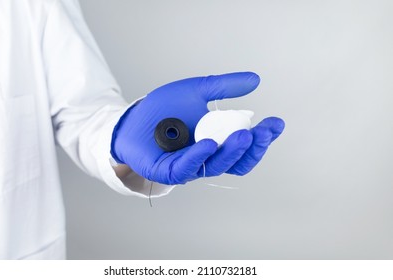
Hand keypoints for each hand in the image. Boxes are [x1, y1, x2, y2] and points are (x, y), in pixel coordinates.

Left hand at [111, 72, 284, 184]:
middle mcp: (206, 157)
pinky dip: (198, 156)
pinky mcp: (167, 170)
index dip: (263, 138)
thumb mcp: (196, 91)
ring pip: (216, 166)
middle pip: (237, 161)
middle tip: (262, 131)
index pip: (245, 146)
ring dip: (231, 152)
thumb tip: (255, 80)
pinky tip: (208, 143)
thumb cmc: (163, 109)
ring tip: (243, 135)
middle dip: (253, 147)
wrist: (131, 118)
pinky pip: (186, 168)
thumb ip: (223, 87)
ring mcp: (188, 166)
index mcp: (217, 142)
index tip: (276, 123)